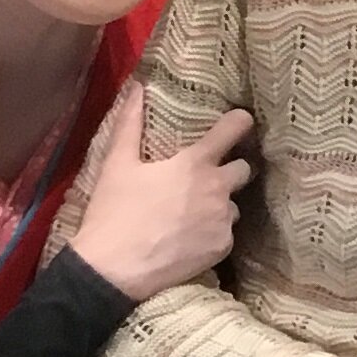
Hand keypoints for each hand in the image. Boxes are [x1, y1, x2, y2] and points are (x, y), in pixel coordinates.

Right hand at [64, 102, 254, 299]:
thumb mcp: (116, 164)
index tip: (238, 123)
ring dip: (220, 206)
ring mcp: (223, 220)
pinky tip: (189, 239)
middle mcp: (218, 188)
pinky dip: (212, 234)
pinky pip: (226, 234)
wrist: (112, 269)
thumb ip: (129, 123)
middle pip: (245, 169)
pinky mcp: (222, 247)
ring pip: (235, 205)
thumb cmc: (113, 212)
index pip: (235, 128)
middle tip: (206, 179)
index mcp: (195, 163)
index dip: (239, 122)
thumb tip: (136, 87)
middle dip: (231, 171)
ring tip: (192, 215)